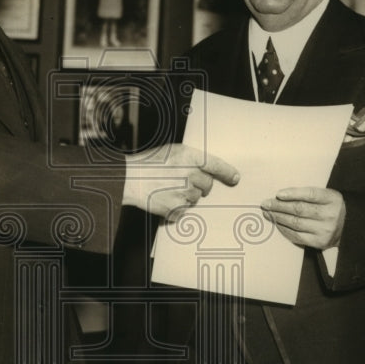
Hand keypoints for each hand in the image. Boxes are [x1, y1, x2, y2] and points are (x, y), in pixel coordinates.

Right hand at [122, 144, 239, 218]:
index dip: (228, 173)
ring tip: (167, 189)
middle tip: (181, 182)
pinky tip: (164, 199)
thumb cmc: (148, 163)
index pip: (217, 165)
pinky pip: (183, 212)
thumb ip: (191, 158)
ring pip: (195, 199)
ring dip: (186, 197)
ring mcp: (184, 193)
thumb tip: (206, 168)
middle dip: (199, 185)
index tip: (235, 178)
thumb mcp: (172, 151)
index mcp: (190, 157)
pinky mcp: (176, 208)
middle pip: (207, 185)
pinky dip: (175, 209)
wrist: (129, 179)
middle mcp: (190, 174)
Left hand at [261, 186, 345, 248]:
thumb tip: (280, 196)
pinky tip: (277, 223)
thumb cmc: (331, 207)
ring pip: (296, 223)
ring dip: (278, 217)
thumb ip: (308, 195)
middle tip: (266, 203)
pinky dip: (284, 229)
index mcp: (332, 199)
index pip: (310, 194)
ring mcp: (325, 230)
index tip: (278, 194)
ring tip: (268, 213)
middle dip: (279, 206)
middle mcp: (330, 215)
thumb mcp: (327, 196)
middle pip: (300, 209)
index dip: (293, 194)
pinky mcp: (319, 242)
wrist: (350, 228)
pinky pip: (297, 236)